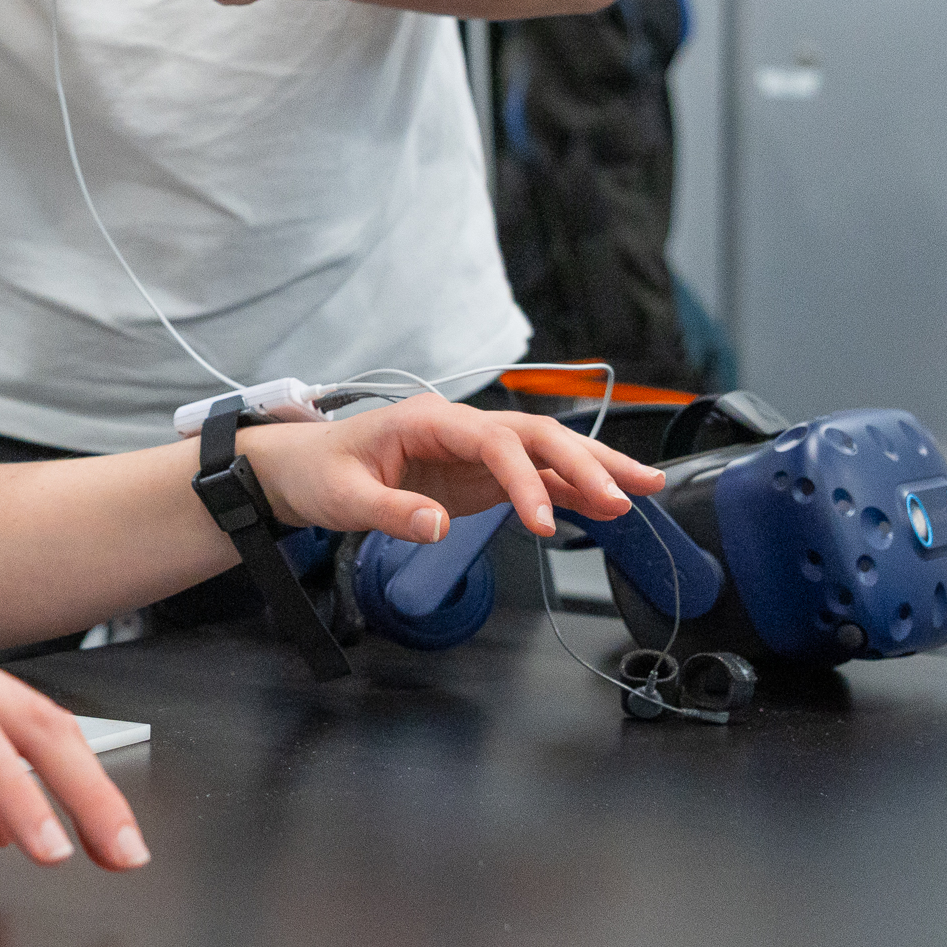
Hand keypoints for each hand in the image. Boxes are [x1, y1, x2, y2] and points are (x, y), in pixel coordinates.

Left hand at [237, 398, 663, 544]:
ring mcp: (473, 450)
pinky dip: (571, 491)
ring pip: (544, 451)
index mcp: (428, 420)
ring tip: (646, 489)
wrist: (300, 470)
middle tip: (628, 495)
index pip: (494, 440)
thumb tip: (435, 526)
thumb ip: (391, 511)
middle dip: (585, 462)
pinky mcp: (478, 475)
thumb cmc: (318, 474)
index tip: (544, 522)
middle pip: (534, 435)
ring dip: (593, 469)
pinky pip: (534, 478)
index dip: (526, 478)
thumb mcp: (343, 497)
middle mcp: (459, 428)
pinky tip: (607, 506)